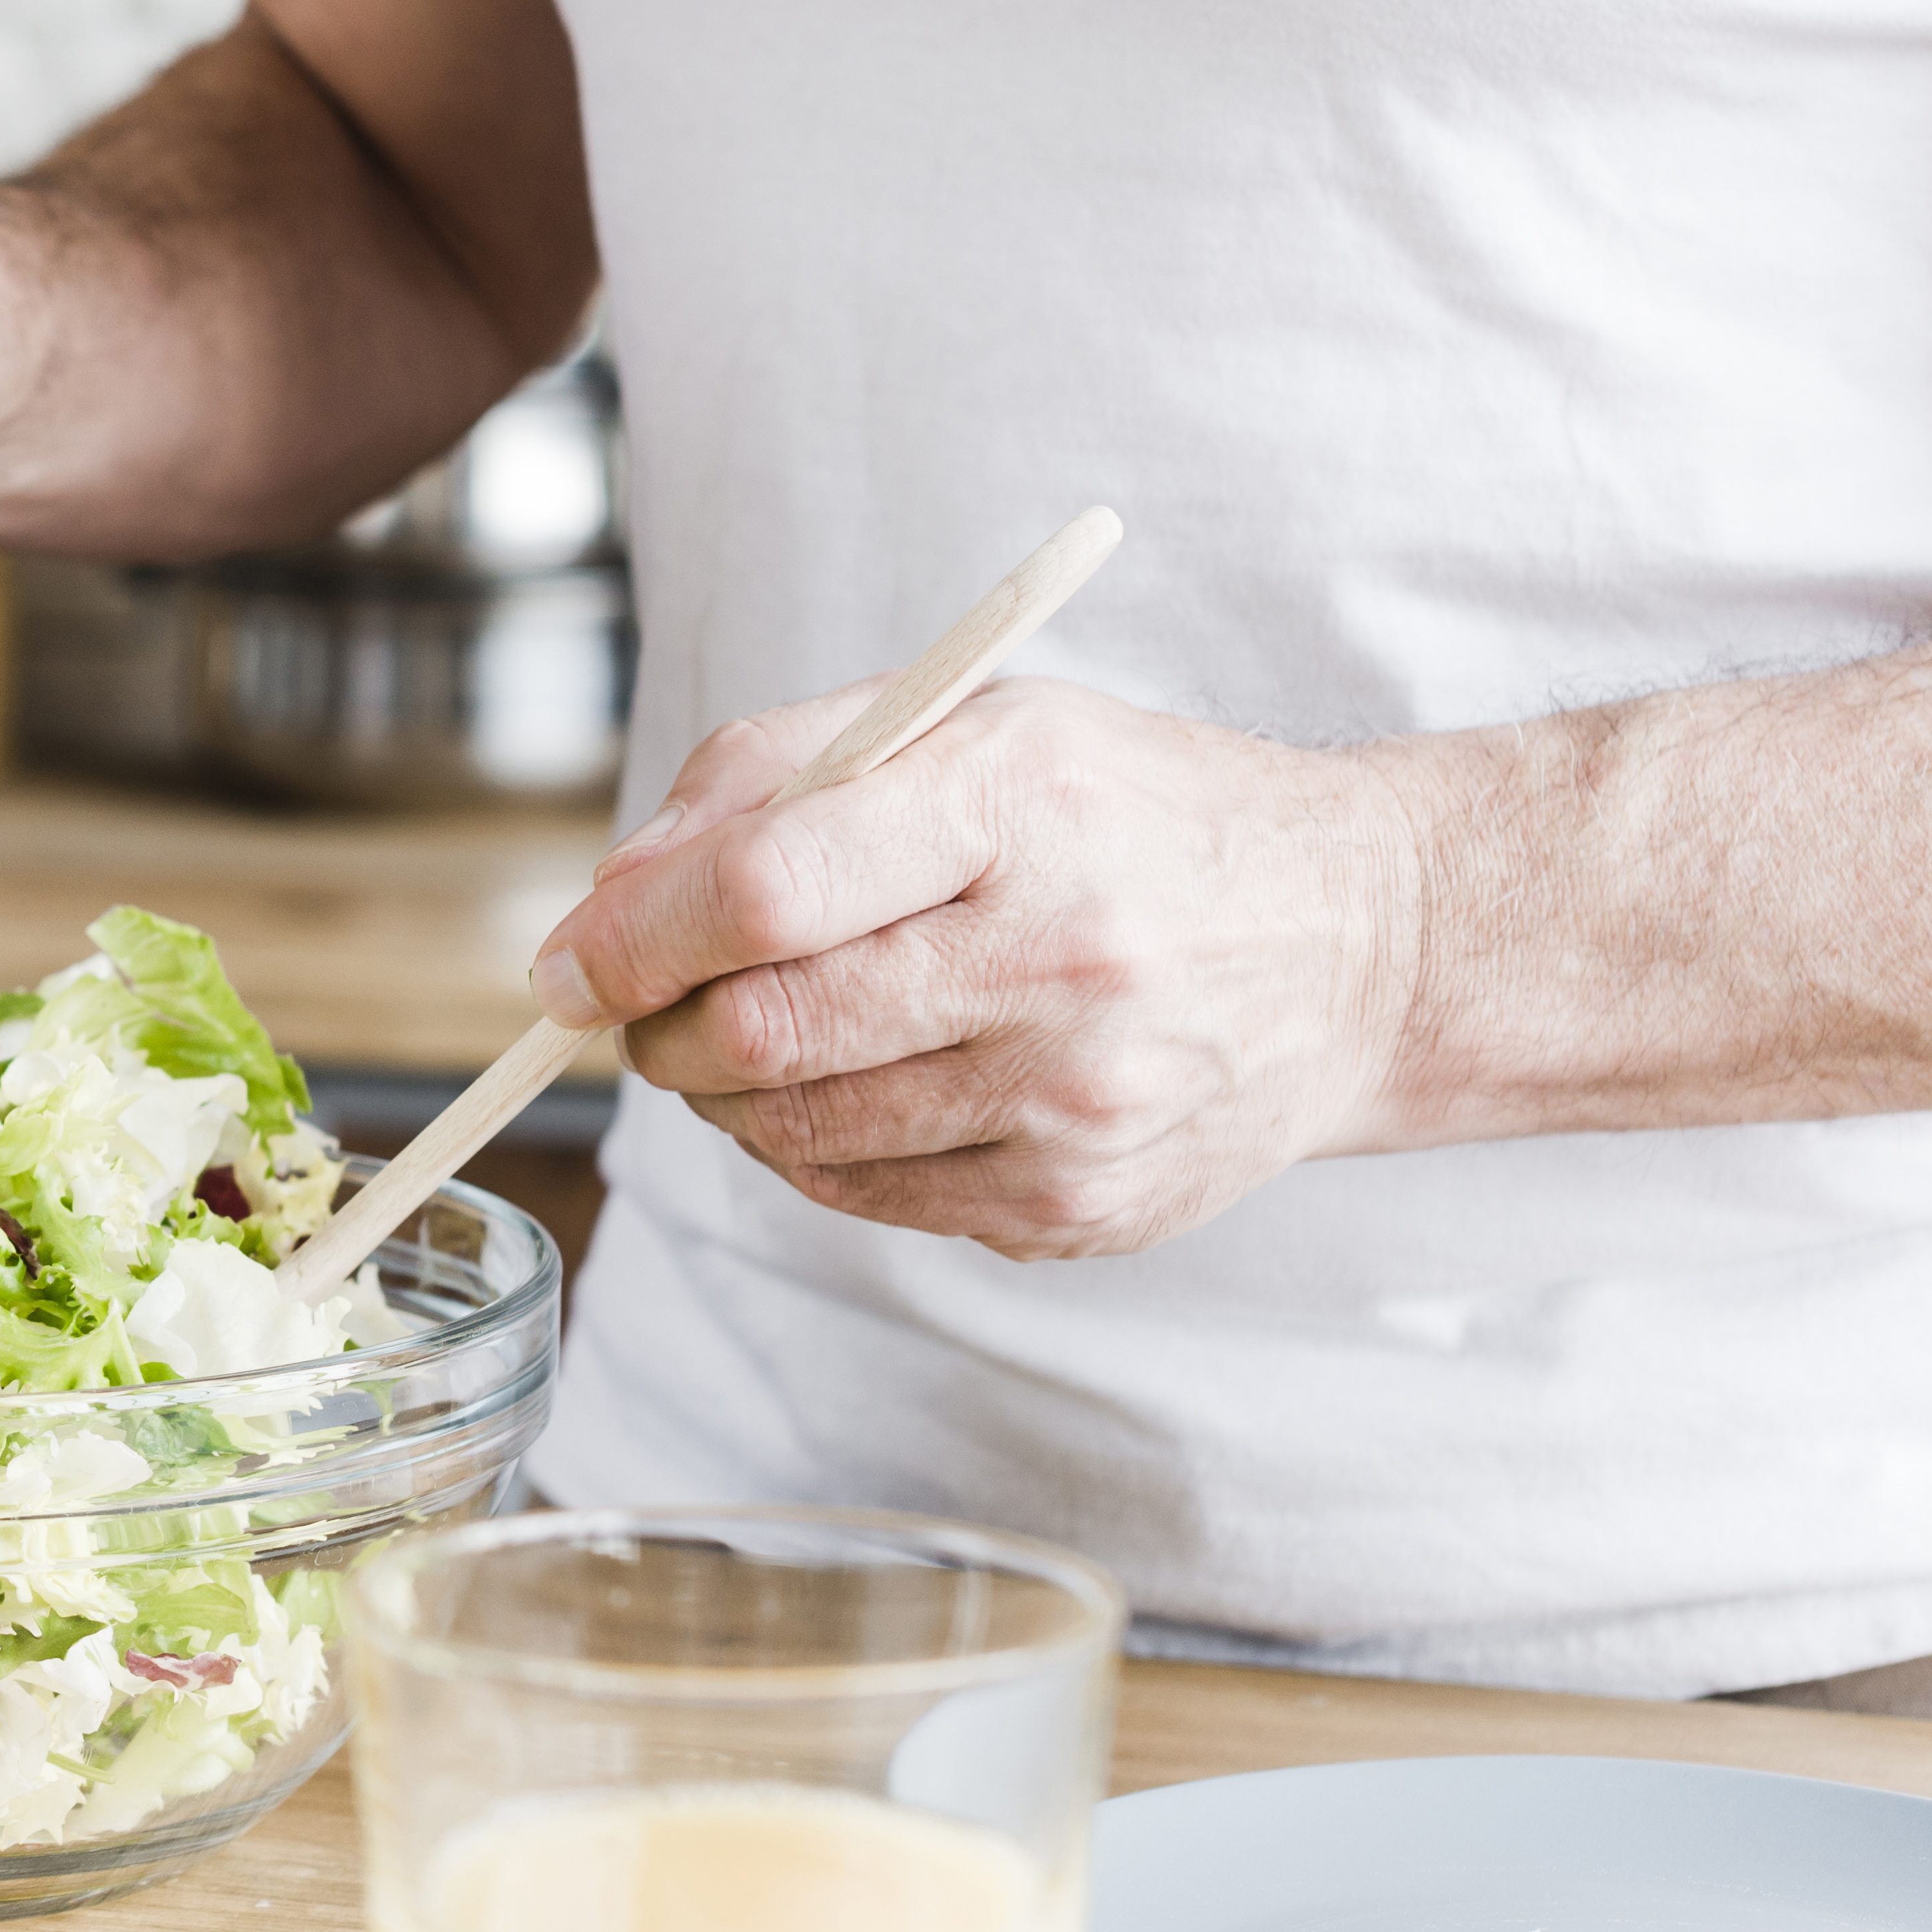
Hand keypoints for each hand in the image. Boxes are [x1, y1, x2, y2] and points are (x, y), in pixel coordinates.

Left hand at [530, 679, 1430, 1259]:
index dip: (631, 937)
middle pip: (760, 1033)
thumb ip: (766, 777)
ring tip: (759, 1035)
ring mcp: (1078, 1101)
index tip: (571, 962)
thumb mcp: (965, 725)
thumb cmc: (1131, 815)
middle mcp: (1059, 960)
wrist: (1359, 947)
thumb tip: (606, 900)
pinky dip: (816, 1151)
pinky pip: (869, 1199)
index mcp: (1017, 805)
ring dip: (724, 1096)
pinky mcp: (1084, 1206)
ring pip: (794, 1134)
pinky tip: (864, 1087)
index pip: (765, 889)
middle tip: (645, 1007)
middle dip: (657, 1030)